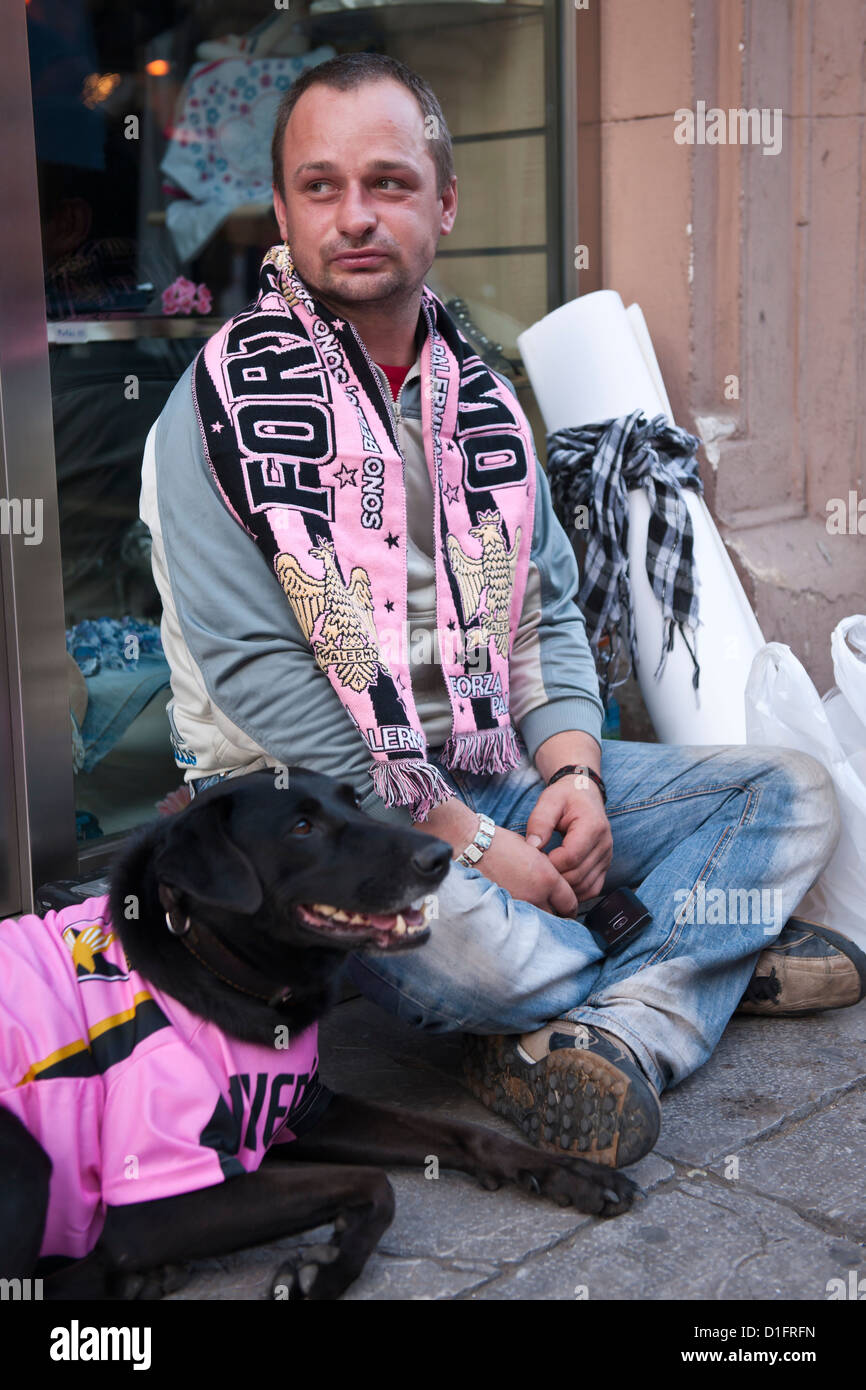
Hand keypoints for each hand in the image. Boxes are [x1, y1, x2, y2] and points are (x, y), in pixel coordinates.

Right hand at [474, 823, 578, 915]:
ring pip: (539, 923)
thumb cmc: (501, 843)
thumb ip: (546, 867)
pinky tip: (519, 919)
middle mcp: (536, 895)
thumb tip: (552, 879)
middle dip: (558, 916)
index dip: (570, 907)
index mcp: (547, 878)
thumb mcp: (533, 850)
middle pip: (557, 918)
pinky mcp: (502, 911)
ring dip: (541, 921)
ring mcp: (519, 905)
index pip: (570, 903)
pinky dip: (522, 921)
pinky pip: (520, 922)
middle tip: (555, 914)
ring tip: (537, 919)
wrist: (473, 847)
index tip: (567, 908)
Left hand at [524, 778, 612, 903]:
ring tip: (546, 876)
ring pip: (585, 886)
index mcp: (593, 826)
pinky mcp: (605, 866)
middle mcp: (605, 844)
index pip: (571, 857)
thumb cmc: (564, 797)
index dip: (550, 863)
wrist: (584, 794)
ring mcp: (607, 857)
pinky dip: (575, 892)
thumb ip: (540, 822)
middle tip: (535, 871)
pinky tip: (559, 884)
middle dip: (554, 877)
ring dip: (563, 887)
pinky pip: (592, 889)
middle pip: (578, 875)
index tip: (533, 859)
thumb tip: (533, 847)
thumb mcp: (549, 800)